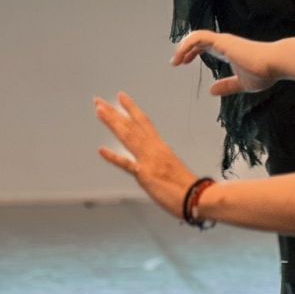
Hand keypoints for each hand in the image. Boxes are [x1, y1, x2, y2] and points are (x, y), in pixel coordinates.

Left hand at [94, 92, 199, 215]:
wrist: (196, 196)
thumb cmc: (186, 186)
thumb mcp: (171, 167)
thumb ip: (159, 162)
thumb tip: (151, 162)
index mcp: (160, 146)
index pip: (144, 122)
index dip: (131, 108)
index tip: (121, 97)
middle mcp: (154, 149)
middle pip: (131, 126)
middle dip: (114, 112)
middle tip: (98, 101)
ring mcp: (148, 160)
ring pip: (128, 136)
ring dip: (113, 122)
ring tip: (99, 111)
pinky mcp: (145, 175)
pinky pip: (127, 164)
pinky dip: (114, 157)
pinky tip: (102, 150)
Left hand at [172, 29, 280, 94]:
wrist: (275, 63)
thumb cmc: (264, 72)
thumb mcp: (242, 83)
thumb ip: (227, 86)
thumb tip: (212, 91)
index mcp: (227, 50)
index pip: (204, 45)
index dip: (191, 52)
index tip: (182, 62)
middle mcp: (224, 43)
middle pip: (197, 40)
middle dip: (184, 49)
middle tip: (175, 62)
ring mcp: (223, 41)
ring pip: (196, 36)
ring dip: (183, 47)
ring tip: (176, 60)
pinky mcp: (223, 41)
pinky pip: (199, 37)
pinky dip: (188, 44)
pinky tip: (182, 56)